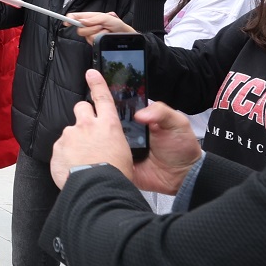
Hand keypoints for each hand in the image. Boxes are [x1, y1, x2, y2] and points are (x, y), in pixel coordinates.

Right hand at [50, 68, 202, 193]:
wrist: (183, 178)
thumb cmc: (181, 148)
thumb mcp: (177, 123)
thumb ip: (161, 112)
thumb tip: (139, 114)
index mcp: (136, 119)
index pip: (116, 106)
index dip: (104, 98)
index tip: (91, 87)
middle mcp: (124, 132)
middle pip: (103, 122)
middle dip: (94, 118)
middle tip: (85, 115)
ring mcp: (119, 148)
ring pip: (99, 140)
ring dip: (92, 137)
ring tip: (82, 133)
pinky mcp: (117, 164)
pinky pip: (104, 159)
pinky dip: (97, 157)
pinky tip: (90, 152)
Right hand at [67, 11, 133, 41]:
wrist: (122, 33)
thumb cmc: (115, 23)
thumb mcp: (105, 17)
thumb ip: (93, 19)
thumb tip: (82, 21)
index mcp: (88, 17)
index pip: (74, 17)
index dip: (69, 19)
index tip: (67, 22)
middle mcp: (87, 25)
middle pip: (79, 29)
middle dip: (90, 28)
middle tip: (99, 26)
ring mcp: (89, 34)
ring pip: (87, 36)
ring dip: (98, 33)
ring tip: (105, 29)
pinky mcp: (93, 41)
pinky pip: (93, 41)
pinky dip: (100, 37)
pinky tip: (104, 34)